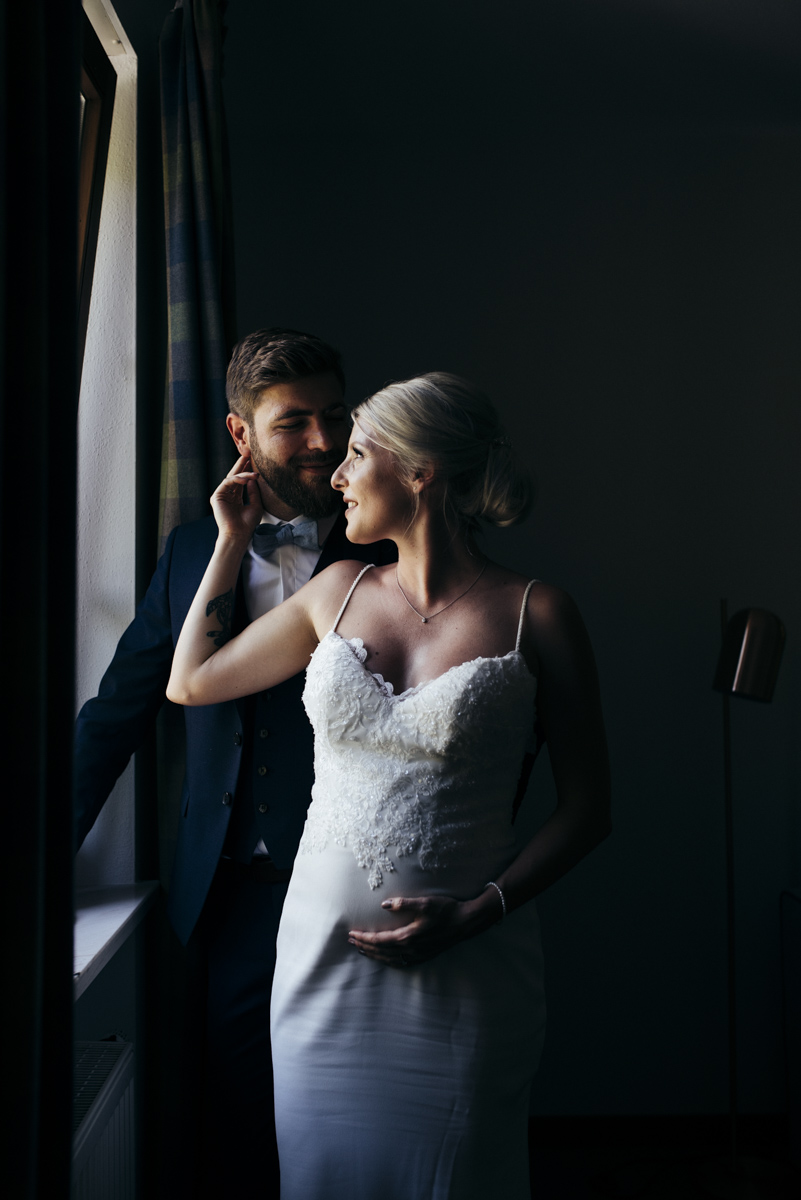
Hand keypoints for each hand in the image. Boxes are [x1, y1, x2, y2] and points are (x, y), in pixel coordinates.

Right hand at [210, 454, 262, 545]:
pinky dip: (237, 479)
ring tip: (255, 473)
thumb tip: (252, 478)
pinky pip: (227, 482)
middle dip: (241, 464)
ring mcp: (221, 495)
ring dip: (244, 473)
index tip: (253, 461)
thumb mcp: (256, 505)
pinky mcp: (216, 496)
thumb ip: (253, 491)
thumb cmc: (247, 524)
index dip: (246, 471)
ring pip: (231, 478)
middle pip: (234, 476)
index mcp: (235, 498)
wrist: (239, 534)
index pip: (240, 481)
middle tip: (248, 453)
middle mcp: (227, 496)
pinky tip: (246, 478)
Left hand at [348, 894, 478, 967]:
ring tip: (362, 950)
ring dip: (374, 955)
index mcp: (408, 936)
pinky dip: (388, 961)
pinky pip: (401, 963)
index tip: (352, 934)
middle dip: (365, 947)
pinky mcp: (424, 956)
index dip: (364, 938)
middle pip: (382, 951)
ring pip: (390, 959)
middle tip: (351, 942)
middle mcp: (411, 949)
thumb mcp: (424, 903)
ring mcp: (418, 955)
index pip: (379, 940)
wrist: (465, 923)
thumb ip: (403, 903)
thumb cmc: (445, 910)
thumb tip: (383, 904)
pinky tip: (385, 958)